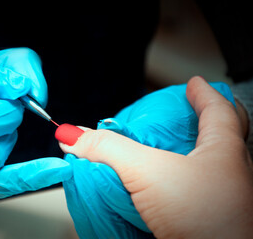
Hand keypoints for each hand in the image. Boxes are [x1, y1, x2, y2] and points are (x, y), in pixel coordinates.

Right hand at [61, 77, 252, 237]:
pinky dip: (185, 175)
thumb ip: (107, 150)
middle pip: (226, 132)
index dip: (204, 92)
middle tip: (191, 108)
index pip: (219, 109)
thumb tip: (73, 137)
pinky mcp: (211, 215)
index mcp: (224, 151)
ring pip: (215, 161)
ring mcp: (225, 195)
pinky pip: (201, 185)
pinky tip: (167, 182)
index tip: (194, 83)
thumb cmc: (202, 220)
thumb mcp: (146, 172)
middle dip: (209, 117)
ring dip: (196, 148)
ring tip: (174, 142)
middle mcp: (230, 171)